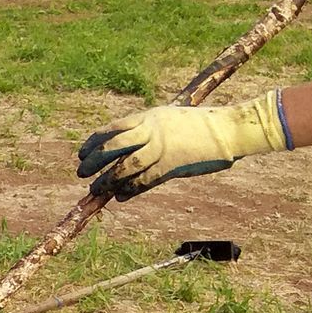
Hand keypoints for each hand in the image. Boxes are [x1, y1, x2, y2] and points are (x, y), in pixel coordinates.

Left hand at [77, 92, 289, 200]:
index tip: (82, 152)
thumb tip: (132, 146)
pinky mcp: (172, 165)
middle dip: (94, 160)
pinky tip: (121, 196)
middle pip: (113, 146)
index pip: (114, 128)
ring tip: (96, 189)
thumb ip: (151, 130)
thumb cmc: (203, 125)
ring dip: (108, 179)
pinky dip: (130, 189)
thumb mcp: (171, 119)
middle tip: (81, 172)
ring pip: (125, 166)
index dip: (95, 141)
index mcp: (151, 116)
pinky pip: (145, 180)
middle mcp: (152, 130)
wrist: (230, 129)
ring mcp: (162, 147)